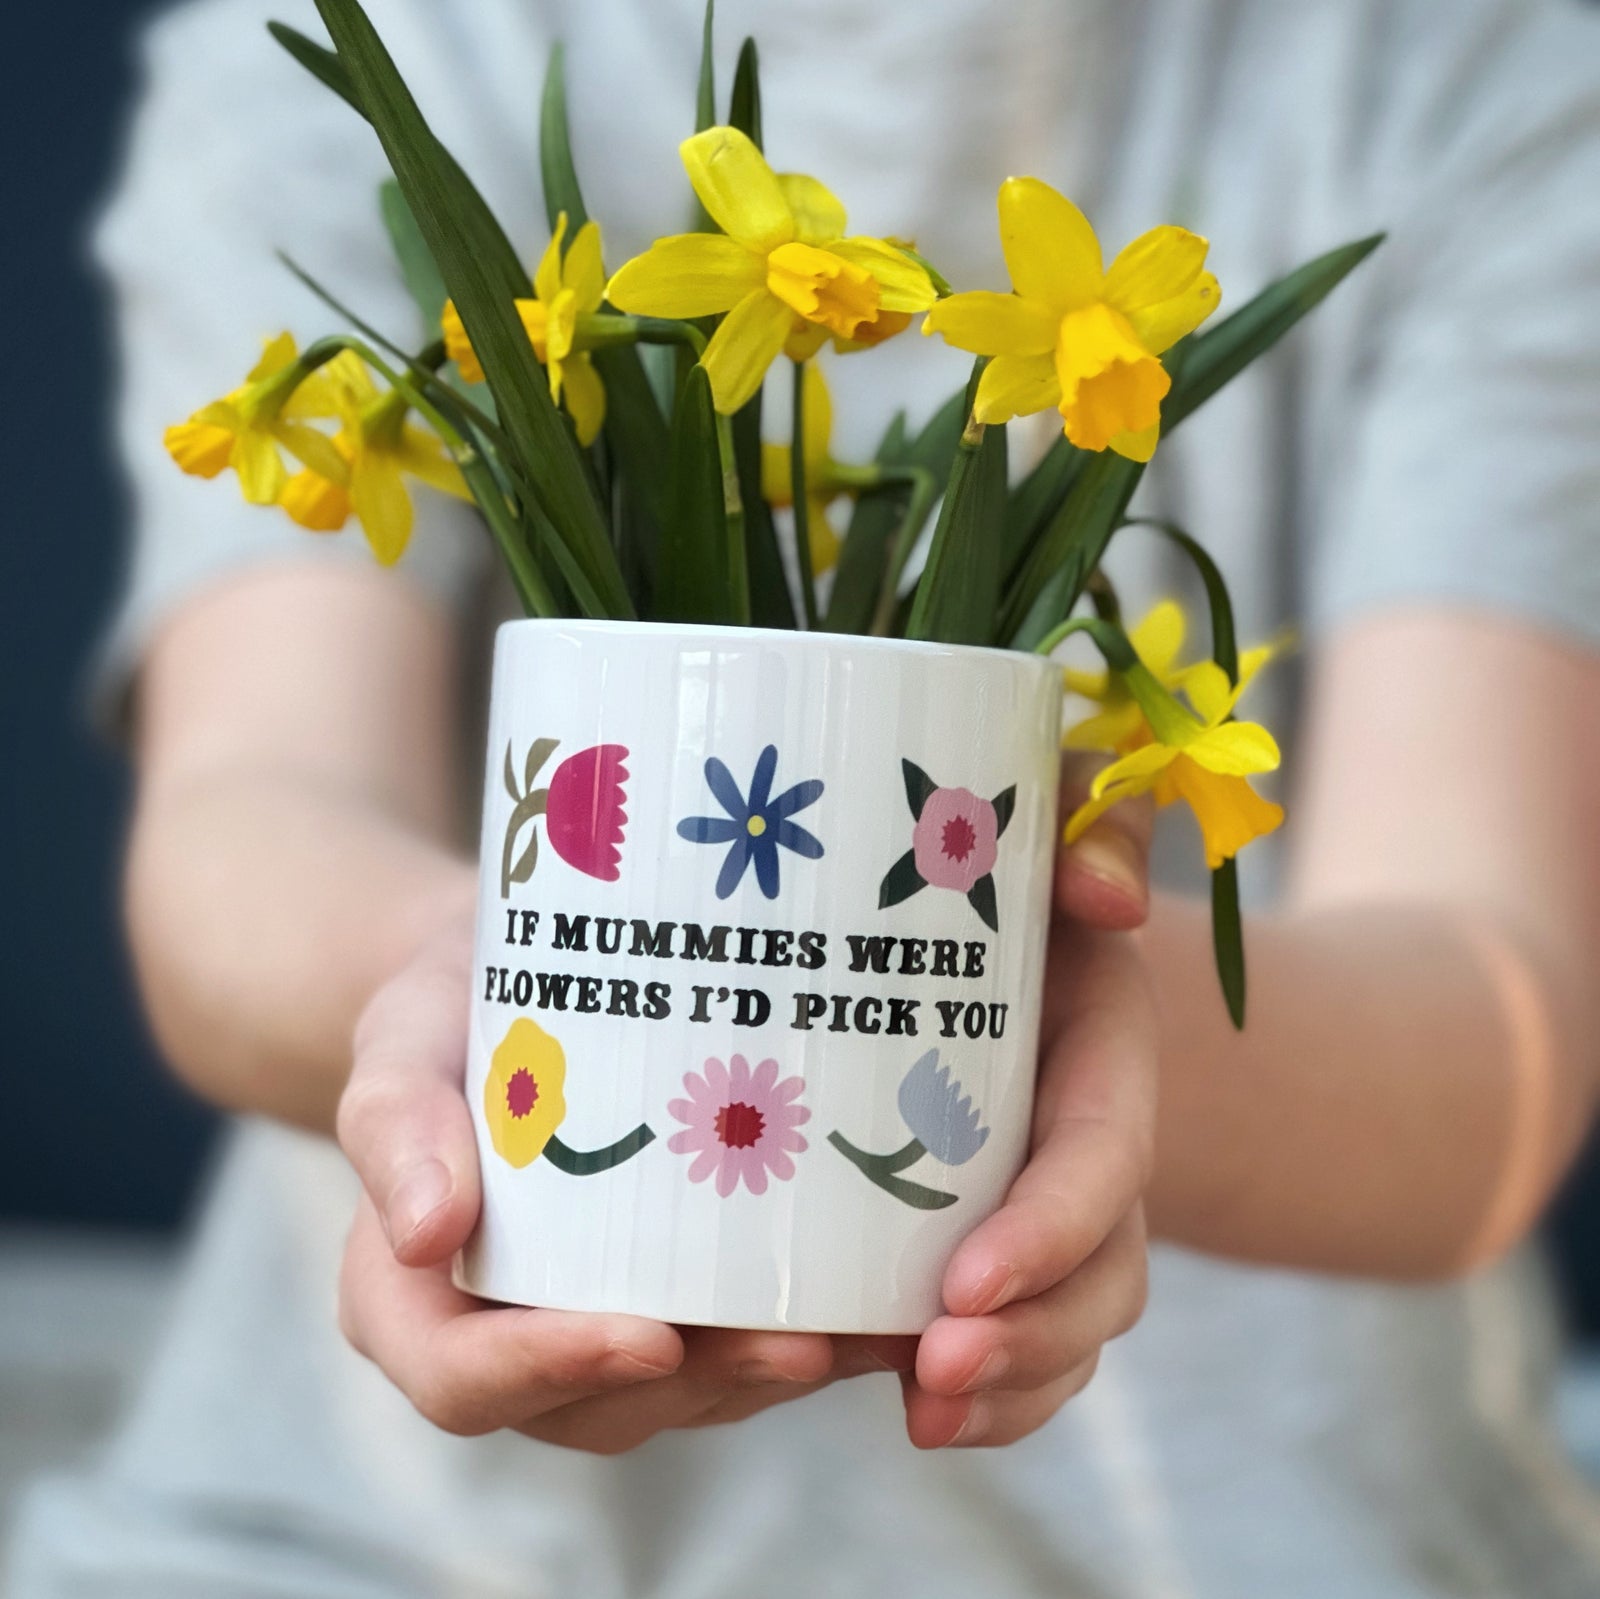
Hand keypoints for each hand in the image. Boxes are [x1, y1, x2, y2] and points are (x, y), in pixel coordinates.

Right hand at [336, 911, 910, 1454]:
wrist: (510, 989)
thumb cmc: (440, 1023)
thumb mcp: (401, 1049)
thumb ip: (399, 1125)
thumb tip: (426, 1233)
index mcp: (413, 1305)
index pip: (464, 1381)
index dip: (552, 1373)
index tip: (650, 1336)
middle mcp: (503, 1340)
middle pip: (593, 1404)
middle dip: (702, 1384)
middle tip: (797, 1342)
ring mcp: (588, 1330)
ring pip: (679, 1392)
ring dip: (767, 1373)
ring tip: (856, 1329)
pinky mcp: (665, 1303)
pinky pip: (726, 1346)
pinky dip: (805, 1336)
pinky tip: (880, 1306)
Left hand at [899, 759, 1157, 1447]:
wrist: (1000, 940)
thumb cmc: (1016, 869)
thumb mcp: (1066, 811)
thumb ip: (1104, 817)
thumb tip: (1104, 893)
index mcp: (1101, 1058)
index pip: (1101, 1158)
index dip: (1051, 1227)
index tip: (968, 1283)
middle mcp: (1083, 1151)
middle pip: (1097, 1277)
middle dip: (1030, 1339)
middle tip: (930, 1370)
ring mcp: (1043, 1214)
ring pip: (1062, 1335)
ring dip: (1006, 1391)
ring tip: (920, 1412)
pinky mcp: (990, 1249)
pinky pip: (1018, 1351)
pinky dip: (986, 1401)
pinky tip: (915, 1412)